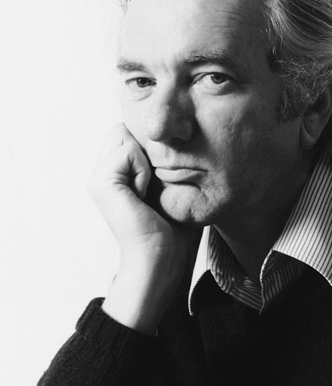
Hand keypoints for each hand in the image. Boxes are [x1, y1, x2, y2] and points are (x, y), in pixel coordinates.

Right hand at [88, 124, 192, 331]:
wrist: (161, 258)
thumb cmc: (175, 228)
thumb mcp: (173, 184)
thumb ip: (167, 157)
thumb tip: (180, 129)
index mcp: (116, 171)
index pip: (132, 129)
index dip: (153, 145)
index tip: (162, 179)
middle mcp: (103, 171)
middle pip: (126, 127)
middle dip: (148, 149)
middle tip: (154, 186)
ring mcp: (98, 176)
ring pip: (125, 134)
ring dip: (147, 160)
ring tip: (149, 191)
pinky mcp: (100, 182)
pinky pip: (127, 150)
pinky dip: (143, 170)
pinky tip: (143, 195)